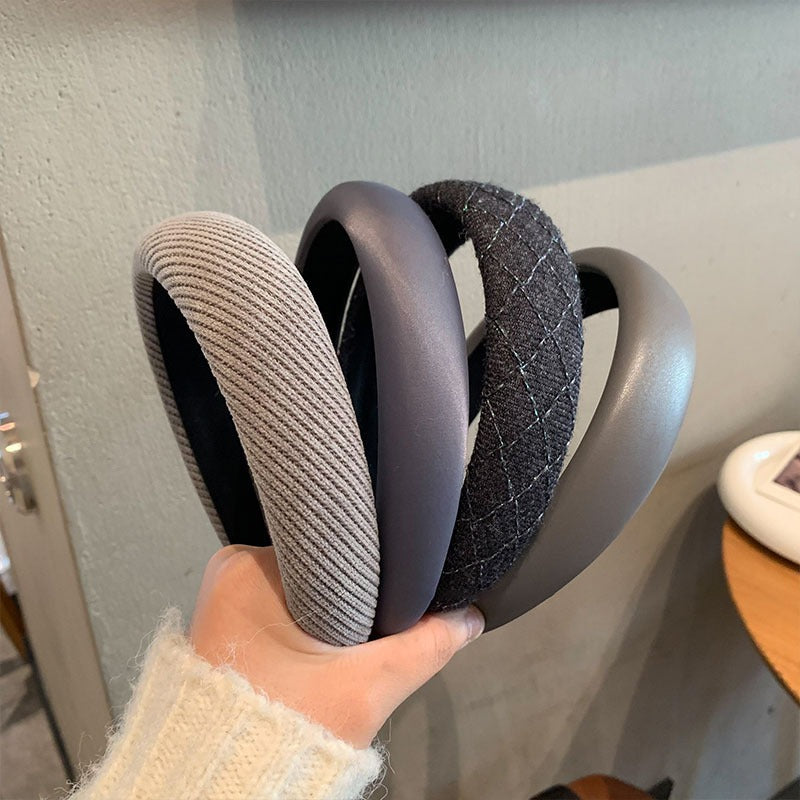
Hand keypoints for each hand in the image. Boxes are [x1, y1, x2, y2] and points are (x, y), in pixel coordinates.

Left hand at [190, 545, 483, 748]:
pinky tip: (332, 644)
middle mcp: (230, 576)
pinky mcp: (234, 626)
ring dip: (335, 607)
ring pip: (306, 585)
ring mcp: (227, 601)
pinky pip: (288, 605)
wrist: (230, 784)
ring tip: (356, 632)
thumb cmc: (280, 732)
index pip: (326, 540)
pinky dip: (314, 622)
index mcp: (247, 570)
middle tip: (376, 618)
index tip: (394, 577)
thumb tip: (467, 618)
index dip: (368, 559)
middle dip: (352, 588)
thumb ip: (423, 647)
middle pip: (317, 563)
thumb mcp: (366, 688)